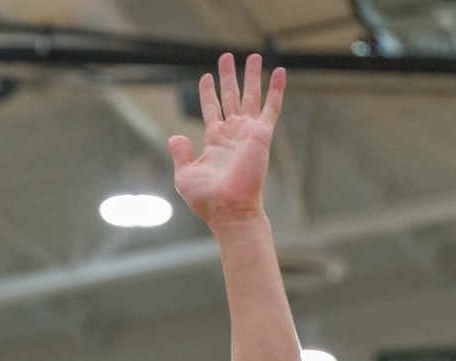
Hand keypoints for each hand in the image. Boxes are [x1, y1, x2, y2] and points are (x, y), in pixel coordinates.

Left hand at [168, 53, 283, 226]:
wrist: (228, 209)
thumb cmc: (207, 198)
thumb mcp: (184, 174)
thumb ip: (181, 154)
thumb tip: (176, 137)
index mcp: (215, 140)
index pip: (211, 108)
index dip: (209, 92)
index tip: (206, 76)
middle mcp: (232, 133)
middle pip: (231, 97)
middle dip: (229, 77)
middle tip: (227, 56)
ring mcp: (248, 132)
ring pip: (251, 96)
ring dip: (252, 76)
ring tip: (254, 56)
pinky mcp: (262, 135)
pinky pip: (271, 107)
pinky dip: (276, 89)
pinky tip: (278, 72)